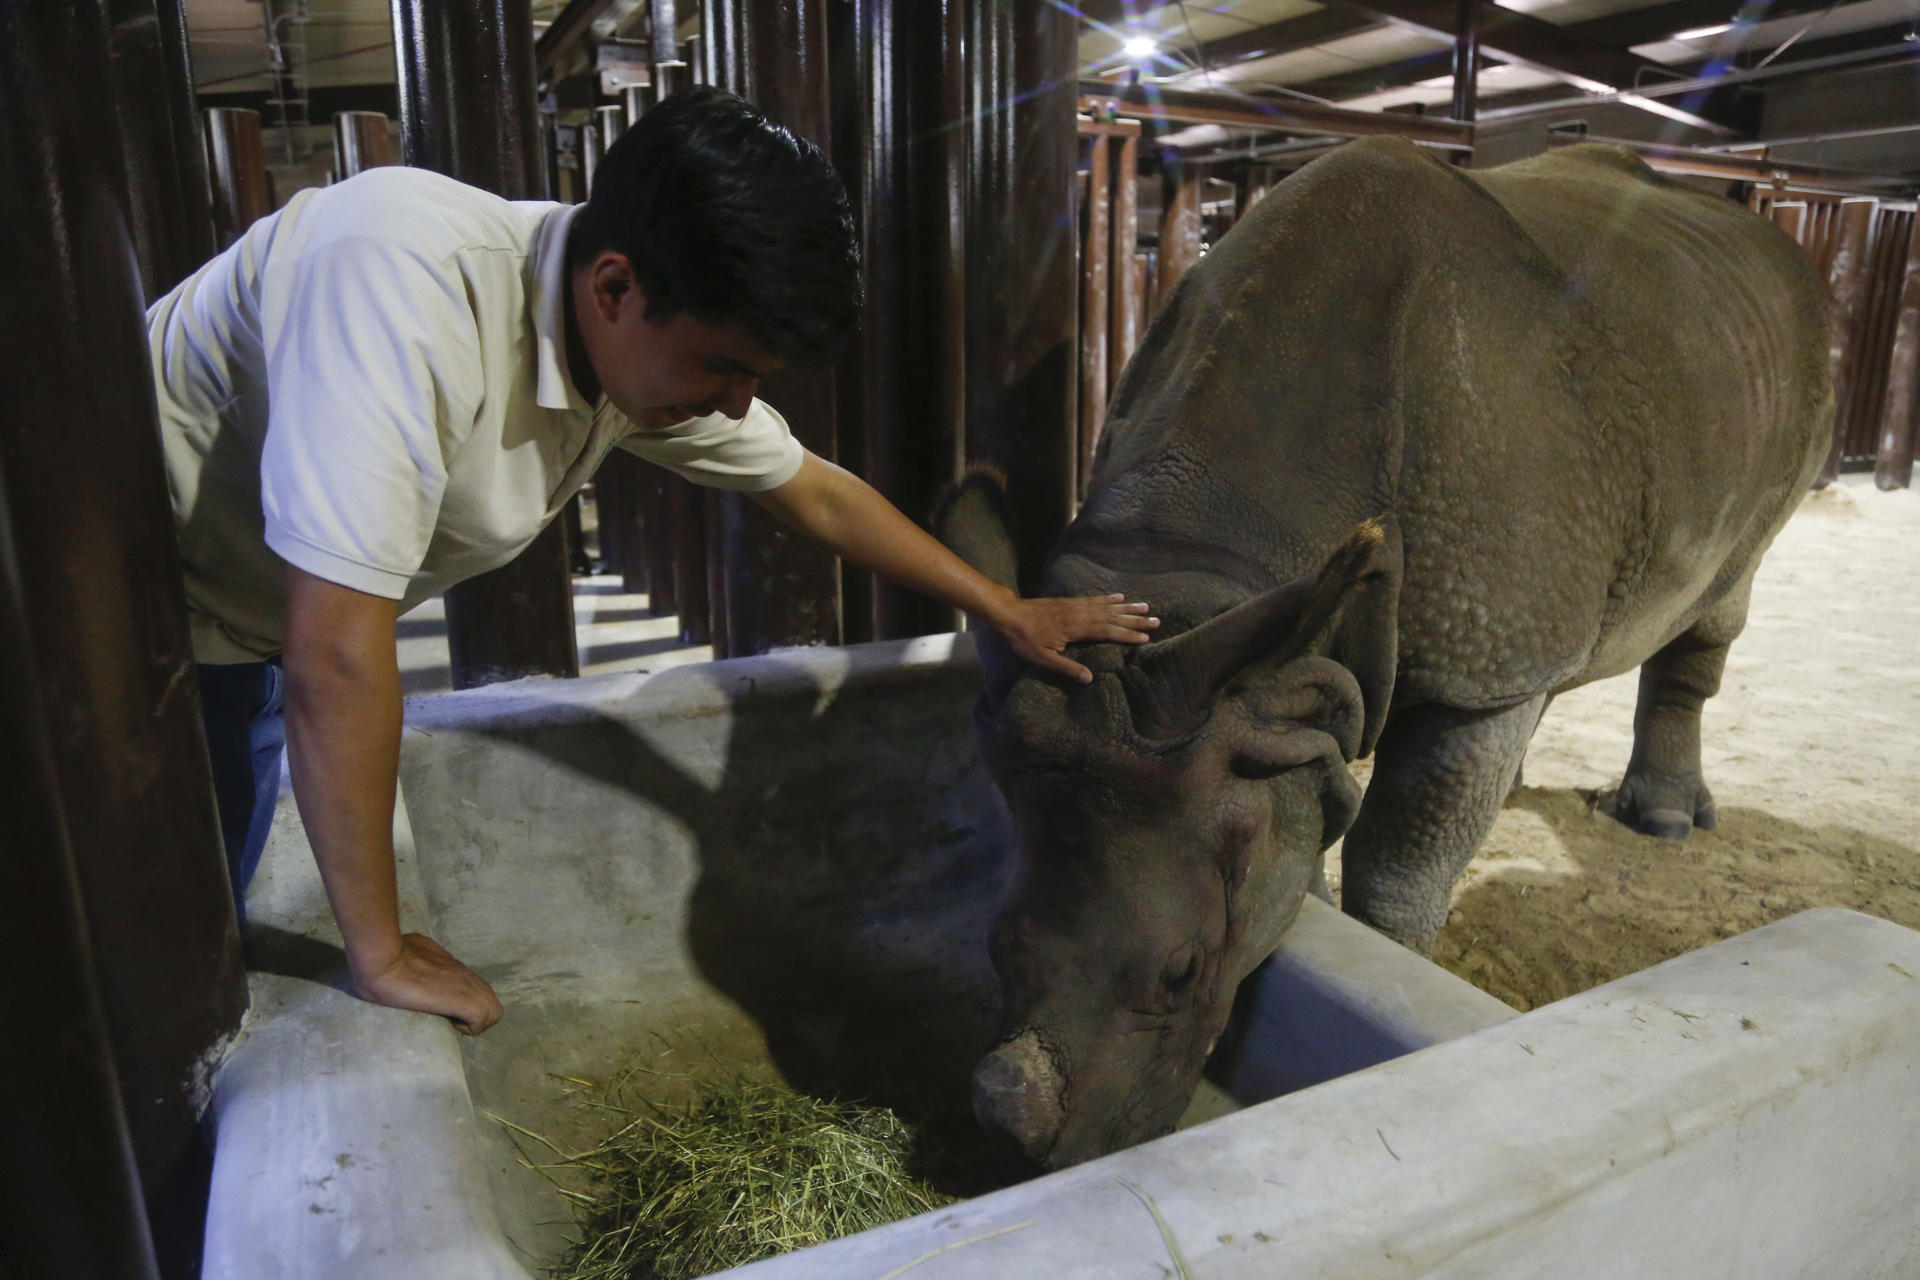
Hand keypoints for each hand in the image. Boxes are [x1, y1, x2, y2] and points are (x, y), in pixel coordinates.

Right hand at [351, 932, 504, 1035]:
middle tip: (446, 1018)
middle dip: (471, 1014)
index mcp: (449, 963)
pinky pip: (483, 1020)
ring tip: (448, 1022)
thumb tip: (409, 956)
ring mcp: (468, 986)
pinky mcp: (466, 1001)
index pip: (472, 985)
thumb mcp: (405, 951)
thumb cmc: (383, 959)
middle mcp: (463, 973)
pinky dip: (469, 1028)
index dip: (461, 1001)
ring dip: (473, 1022)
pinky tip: (448, 1024)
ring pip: (493, 1011)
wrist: (383, 961)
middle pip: (488, 998)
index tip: (439, 1007)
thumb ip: (417, 955)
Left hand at [996, 593, 1158, 682]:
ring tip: (1146, 606)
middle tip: (1156, 620)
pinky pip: (1095, 599)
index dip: (1128, 634)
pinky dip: (1109, 598)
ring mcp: (1077, 605)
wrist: (1011, 615)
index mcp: (1077, 629)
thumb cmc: (1026, 639)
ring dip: (1128, 607)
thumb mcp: (1044, 658)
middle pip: (1113, 616)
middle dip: (1136, 619)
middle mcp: (1081, 614)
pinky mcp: (1071, 602)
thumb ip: (1068, 668)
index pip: (1109, 631)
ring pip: (1108, 606)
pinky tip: (1120, 597)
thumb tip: (1089, 678)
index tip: (1146, 637)